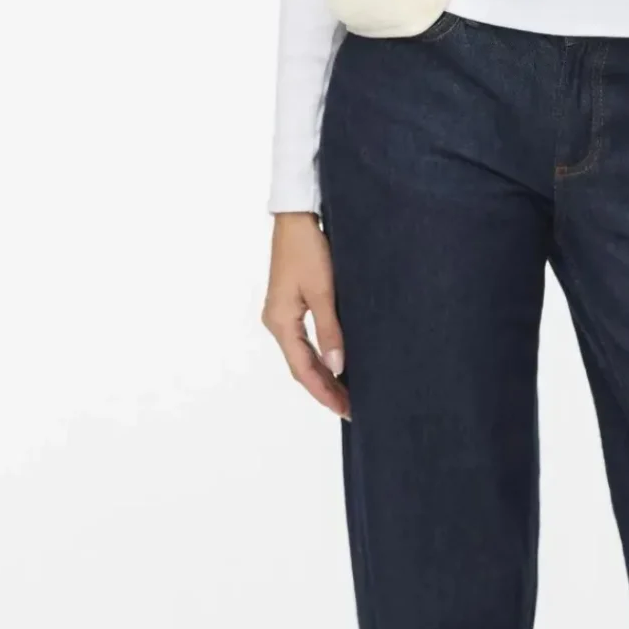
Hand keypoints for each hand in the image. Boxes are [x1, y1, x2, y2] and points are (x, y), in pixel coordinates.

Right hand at [263, 212, 350, 417]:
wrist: (297, 217)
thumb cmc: (308, 249)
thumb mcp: (324, 291)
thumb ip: (331, 331)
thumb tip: (337, 367)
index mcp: (280, 322)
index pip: (303, 370)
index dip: (324, 393)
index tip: (345, 410)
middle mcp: (277, 322)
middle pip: (301, 366)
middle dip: (325, 389)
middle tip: (351, 408)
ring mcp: (282, 314)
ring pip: (303, 355)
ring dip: (323, 375)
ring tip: (346, 393)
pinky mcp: (290, 305)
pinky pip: (304, 340)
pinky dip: (320, 357)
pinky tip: (336, 364)